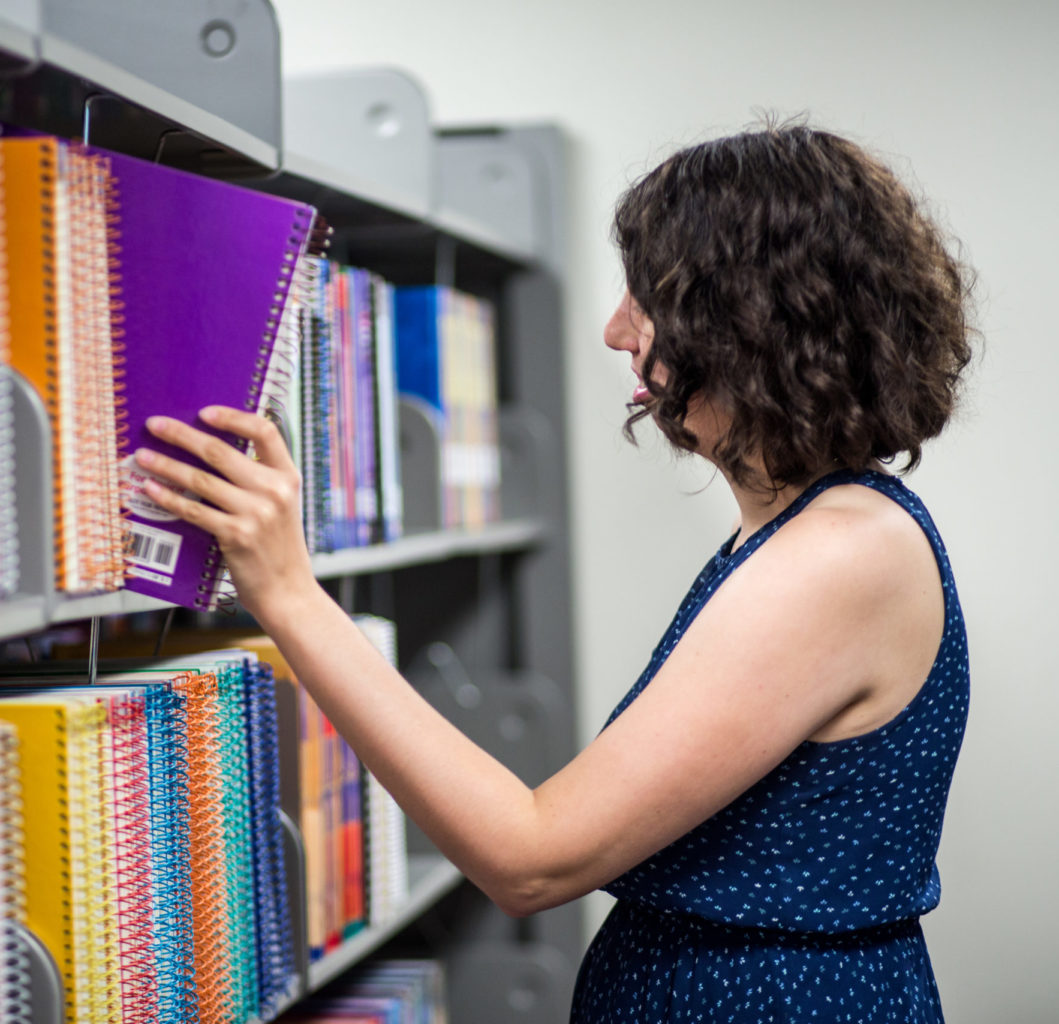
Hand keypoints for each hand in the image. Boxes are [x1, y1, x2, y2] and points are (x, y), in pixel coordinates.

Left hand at [134, 406, 317, 623]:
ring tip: (142, 457)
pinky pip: (193, 510)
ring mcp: (256, 513)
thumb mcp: (282, 506)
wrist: (289, 590)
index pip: (264, 431)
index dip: (232, 417)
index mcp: (288, 476)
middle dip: (181, 435)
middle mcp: (274, 490)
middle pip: (220, 451)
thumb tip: (213, 453)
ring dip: (165, 465)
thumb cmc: (279, 548)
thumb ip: (259, 479)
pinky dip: (168, 497)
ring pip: (200, 479)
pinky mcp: (236, 535)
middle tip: (155, 425)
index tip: (204, 412)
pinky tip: (151, 489)